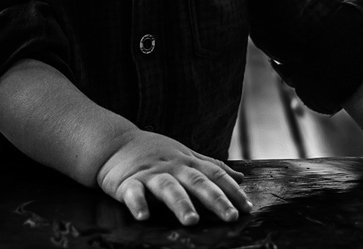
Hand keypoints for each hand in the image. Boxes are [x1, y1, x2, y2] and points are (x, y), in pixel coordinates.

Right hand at [95, 130, 251, 225]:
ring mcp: (150, 174)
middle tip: (231, 216)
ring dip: (180, 203)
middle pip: (197, 182)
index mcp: (187, 162)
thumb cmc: (153, 152)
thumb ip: (211, 166)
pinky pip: (133, 193)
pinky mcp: (127, 182)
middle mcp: (172, 167)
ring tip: (191, 220)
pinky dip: (138, 204)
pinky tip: (143, 216)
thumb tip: (240, 177)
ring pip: (168, 188)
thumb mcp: (184, 154)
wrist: (113, 143)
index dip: (232, 190)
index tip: (248, 207)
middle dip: (215, 199)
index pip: (215, 174)